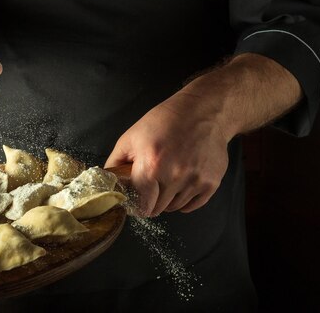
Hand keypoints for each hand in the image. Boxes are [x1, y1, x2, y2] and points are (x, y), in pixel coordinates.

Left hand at [105, 92, 229, 216]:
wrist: (202, 111)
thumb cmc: (165, 121)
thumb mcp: (131, 137)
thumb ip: (115, 162)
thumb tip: (108, 182)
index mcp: (152, 165)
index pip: (141, 206)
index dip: (136, 205)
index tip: (135, 199)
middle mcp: (175, 176)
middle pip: (157, 209)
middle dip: (150, 201)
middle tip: (150, 187)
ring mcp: (196, 181)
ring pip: (175, 208)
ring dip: (167, 200)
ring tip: (166, 179)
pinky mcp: (212, 183)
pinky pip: (193, 206)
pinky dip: (184, 200)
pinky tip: (180, 183)